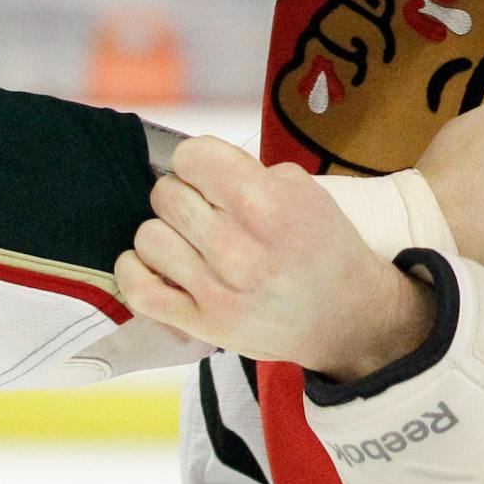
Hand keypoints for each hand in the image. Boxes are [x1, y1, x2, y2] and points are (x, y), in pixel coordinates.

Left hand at [114, 137, 436, 378]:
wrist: (347, 317)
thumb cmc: (323, 248)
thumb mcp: (304, 191)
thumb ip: (248, 172)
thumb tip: (196, 166)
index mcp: (267, 205)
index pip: (191, 158)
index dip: (198, 161)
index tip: (209, 175)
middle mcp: (238, 248)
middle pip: (166, 194)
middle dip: (183, 194)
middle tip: (206, 210)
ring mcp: (217, 290)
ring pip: (148, 236)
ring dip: (165, 232)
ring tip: (190, 240)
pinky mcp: (202, 325)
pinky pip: (138, 289)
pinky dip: (136, 270)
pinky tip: (155, 262)